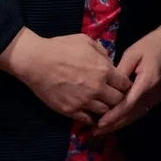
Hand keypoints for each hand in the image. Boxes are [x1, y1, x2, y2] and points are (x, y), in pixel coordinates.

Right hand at [0, 29, 131, 125]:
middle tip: (113, 97)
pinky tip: (89, 112)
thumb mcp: (86, 41)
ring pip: (105, 112)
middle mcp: (97, 88)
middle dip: (118, 98)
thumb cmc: (60, 47)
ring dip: (105, 109)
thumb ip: (102, 53)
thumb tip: (110, 64)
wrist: (35, 61)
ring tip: (101, 104)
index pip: (125, 84)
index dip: (125, 85)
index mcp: (103, 70)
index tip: (120, 86)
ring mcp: (83, 101)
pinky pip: (88, 119)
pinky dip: (91, 117)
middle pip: (118, 100)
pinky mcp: (70, 110)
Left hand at [91, 8, 160, 136]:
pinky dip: (129, 116)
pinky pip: (142, 109)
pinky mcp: (159, 95)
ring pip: (137, 114)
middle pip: (132, 114)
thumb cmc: (152, 43)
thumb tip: (107, 87)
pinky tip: (118, 119)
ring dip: (121, 123)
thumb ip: (119, 72)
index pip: (127, 105)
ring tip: (103, 129)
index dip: (113, 116)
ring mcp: (159, 95)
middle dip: (114, 124)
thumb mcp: (132, 54)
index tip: (98, 124)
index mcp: (148, 82)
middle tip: (95, 132)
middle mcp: (154, 93)